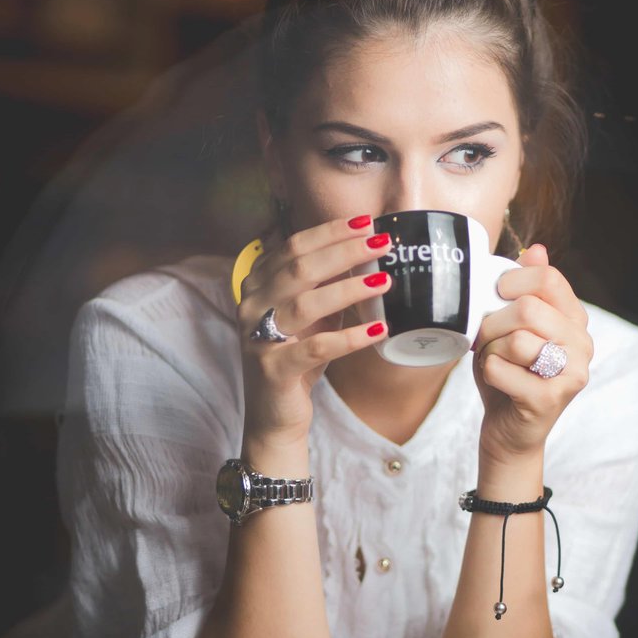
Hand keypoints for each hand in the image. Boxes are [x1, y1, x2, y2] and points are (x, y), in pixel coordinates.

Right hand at [237, 217, 390, 449]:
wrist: (274, 415)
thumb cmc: (297, 357)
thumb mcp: (312, 315)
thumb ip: (326, 285)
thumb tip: (367, 253)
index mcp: (257, 285)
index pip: (294, 247)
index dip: (330, 232)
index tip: (366, 223)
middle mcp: (252, 306)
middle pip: (299, 267)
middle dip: (344, 250)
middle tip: (382, 243)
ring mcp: (257, 337)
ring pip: (305, 303)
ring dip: (349, 289)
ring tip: (385, 280)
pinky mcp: (273, 369)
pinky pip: (315, 348)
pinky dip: (350, 337)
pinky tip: (378, 328)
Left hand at [472, 244, 592, 463]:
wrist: (508, 432)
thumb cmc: (509, 374)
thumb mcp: (512, 326)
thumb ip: (524, 289)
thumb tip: (536, 249)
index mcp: (575, 319)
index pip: (548, 279)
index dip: (512, 282)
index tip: (497, 297)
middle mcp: (582, 344)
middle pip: (528, 308)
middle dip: (493, 322)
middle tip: (486, 338)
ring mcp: (570, 373)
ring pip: (515, 338)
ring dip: (489, 349)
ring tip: (493, 361)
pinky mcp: (550, 399)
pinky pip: (500, 368)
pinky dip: (486, 372)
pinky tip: (497, 382)